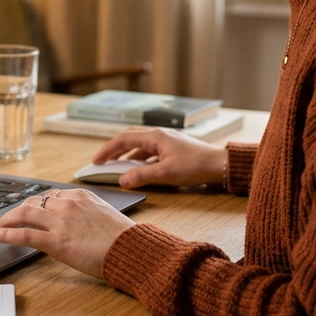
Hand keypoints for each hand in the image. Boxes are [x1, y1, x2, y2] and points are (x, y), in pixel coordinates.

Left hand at [0, 189, 134, 277]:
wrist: (130, 249)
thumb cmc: (123, 238)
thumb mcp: (105, 216)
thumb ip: (88, 214)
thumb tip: (79, 223)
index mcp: (80, 196)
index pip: (50, 196)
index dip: (36, 205)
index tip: (30, 210)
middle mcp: (67, 204)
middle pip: (33, 203)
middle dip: (17, 210)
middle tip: (7, 218)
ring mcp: (59, 221)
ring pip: (24, 214)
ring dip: (6, 220)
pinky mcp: (55, 241)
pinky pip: (23, 234)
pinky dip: (5, 234)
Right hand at [91, 127, 224, 187]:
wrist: (220, 165)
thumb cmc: (195, 166)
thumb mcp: (166, 174)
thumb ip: (142, 176)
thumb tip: (122, 180)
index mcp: (155, 137)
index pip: (123, 140)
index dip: (107, 150)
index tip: (96, 161)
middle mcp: (159, 135)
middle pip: (130, 138)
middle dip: (114, 149)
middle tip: (102, 161)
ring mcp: (166, 141)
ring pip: (140, 145)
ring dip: (127, 155)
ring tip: (117, 167)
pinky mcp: (173, 148)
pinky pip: (150, 151)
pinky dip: (139, 159)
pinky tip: (139, 169)